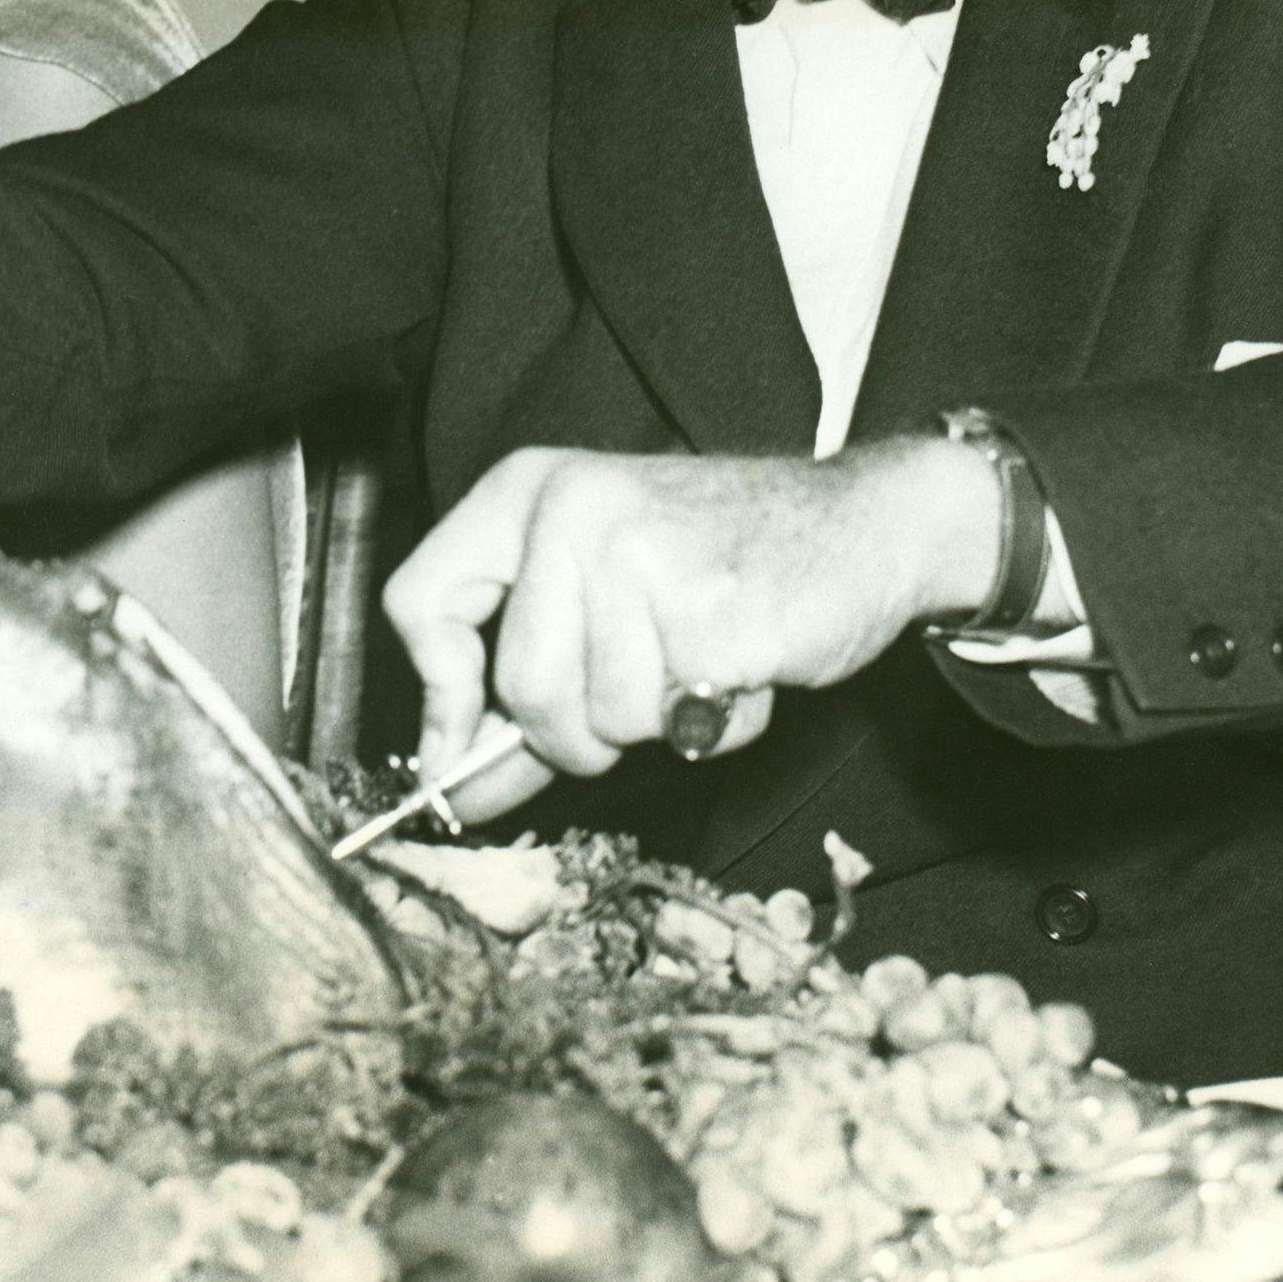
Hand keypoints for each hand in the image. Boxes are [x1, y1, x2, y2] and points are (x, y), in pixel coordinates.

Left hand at [380, 438, 999, 822]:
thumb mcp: (599, 603)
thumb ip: (516, 698)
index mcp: (529, 491)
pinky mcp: (712, 606)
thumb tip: (450, 790)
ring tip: (699, 659)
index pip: (420, 602)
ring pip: (603, 717)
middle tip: (634, 704)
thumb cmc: (721, 563)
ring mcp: (642, 552)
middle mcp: (574, 508)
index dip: (438, 697)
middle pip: (522, 686)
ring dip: (658, 723)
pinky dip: (715, 724)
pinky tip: (741, 665)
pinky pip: (680, 724)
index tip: (460, 749)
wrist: (863, 522)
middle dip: (575, 734)